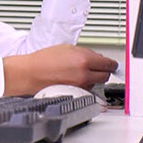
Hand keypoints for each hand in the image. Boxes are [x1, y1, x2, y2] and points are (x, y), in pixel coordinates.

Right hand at [2, 44, 116, 95]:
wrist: (31, 73)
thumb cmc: (44, 60)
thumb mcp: (67, 48)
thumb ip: (86, 53)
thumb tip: (97, 58)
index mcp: (84, 60)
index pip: (109, 64)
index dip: (110, 63)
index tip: (111, 63)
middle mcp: (85, 75)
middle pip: (105, 76)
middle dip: (102, 71)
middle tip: (97, 67)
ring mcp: (80, 86)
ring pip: (95, 83)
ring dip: (92, 78)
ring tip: (77, 71)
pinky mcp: (75, 94)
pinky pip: (86, 89)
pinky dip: (84, 84)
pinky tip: (73, 78)